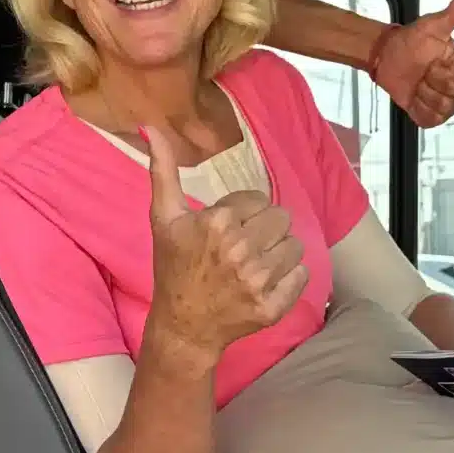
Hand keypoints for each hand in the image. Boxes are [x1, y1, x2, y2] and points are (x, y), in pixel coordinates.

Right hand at [145, 121, 307, 362]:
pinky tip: (267, 282)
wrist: (182, 326)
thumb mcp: (164, 218)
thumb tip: (151, 127)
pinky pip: (302, 276)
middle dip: (266, 229)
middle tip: (247, 246)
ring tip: (258, 263)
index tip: (229, 229)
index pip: (259, 200)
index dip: (245, 213)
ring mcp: (258, 281)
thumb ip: (162, 171)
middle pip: (282, 219)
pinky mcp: (272, 306)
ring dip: (280, 252)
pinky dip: (290, 278)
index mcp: (218, 222)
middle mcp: (241, 250)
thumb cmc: (174, 268)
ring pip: (296, 246)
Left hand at [371, 0, 453, 129]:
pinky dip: (419, 108)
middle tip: (424, 69)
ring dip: (426, 93)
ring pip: (445, 105)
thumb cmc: (413, 40)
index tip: (437, 57)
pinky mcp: (433, 116)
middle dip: (436, 79)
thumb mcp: (434, 23)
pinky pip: (432, 119)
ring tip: (418, 82)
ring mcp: (449, 103)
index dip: (451, 65)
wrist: (387, 56)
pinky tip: (414, 96)